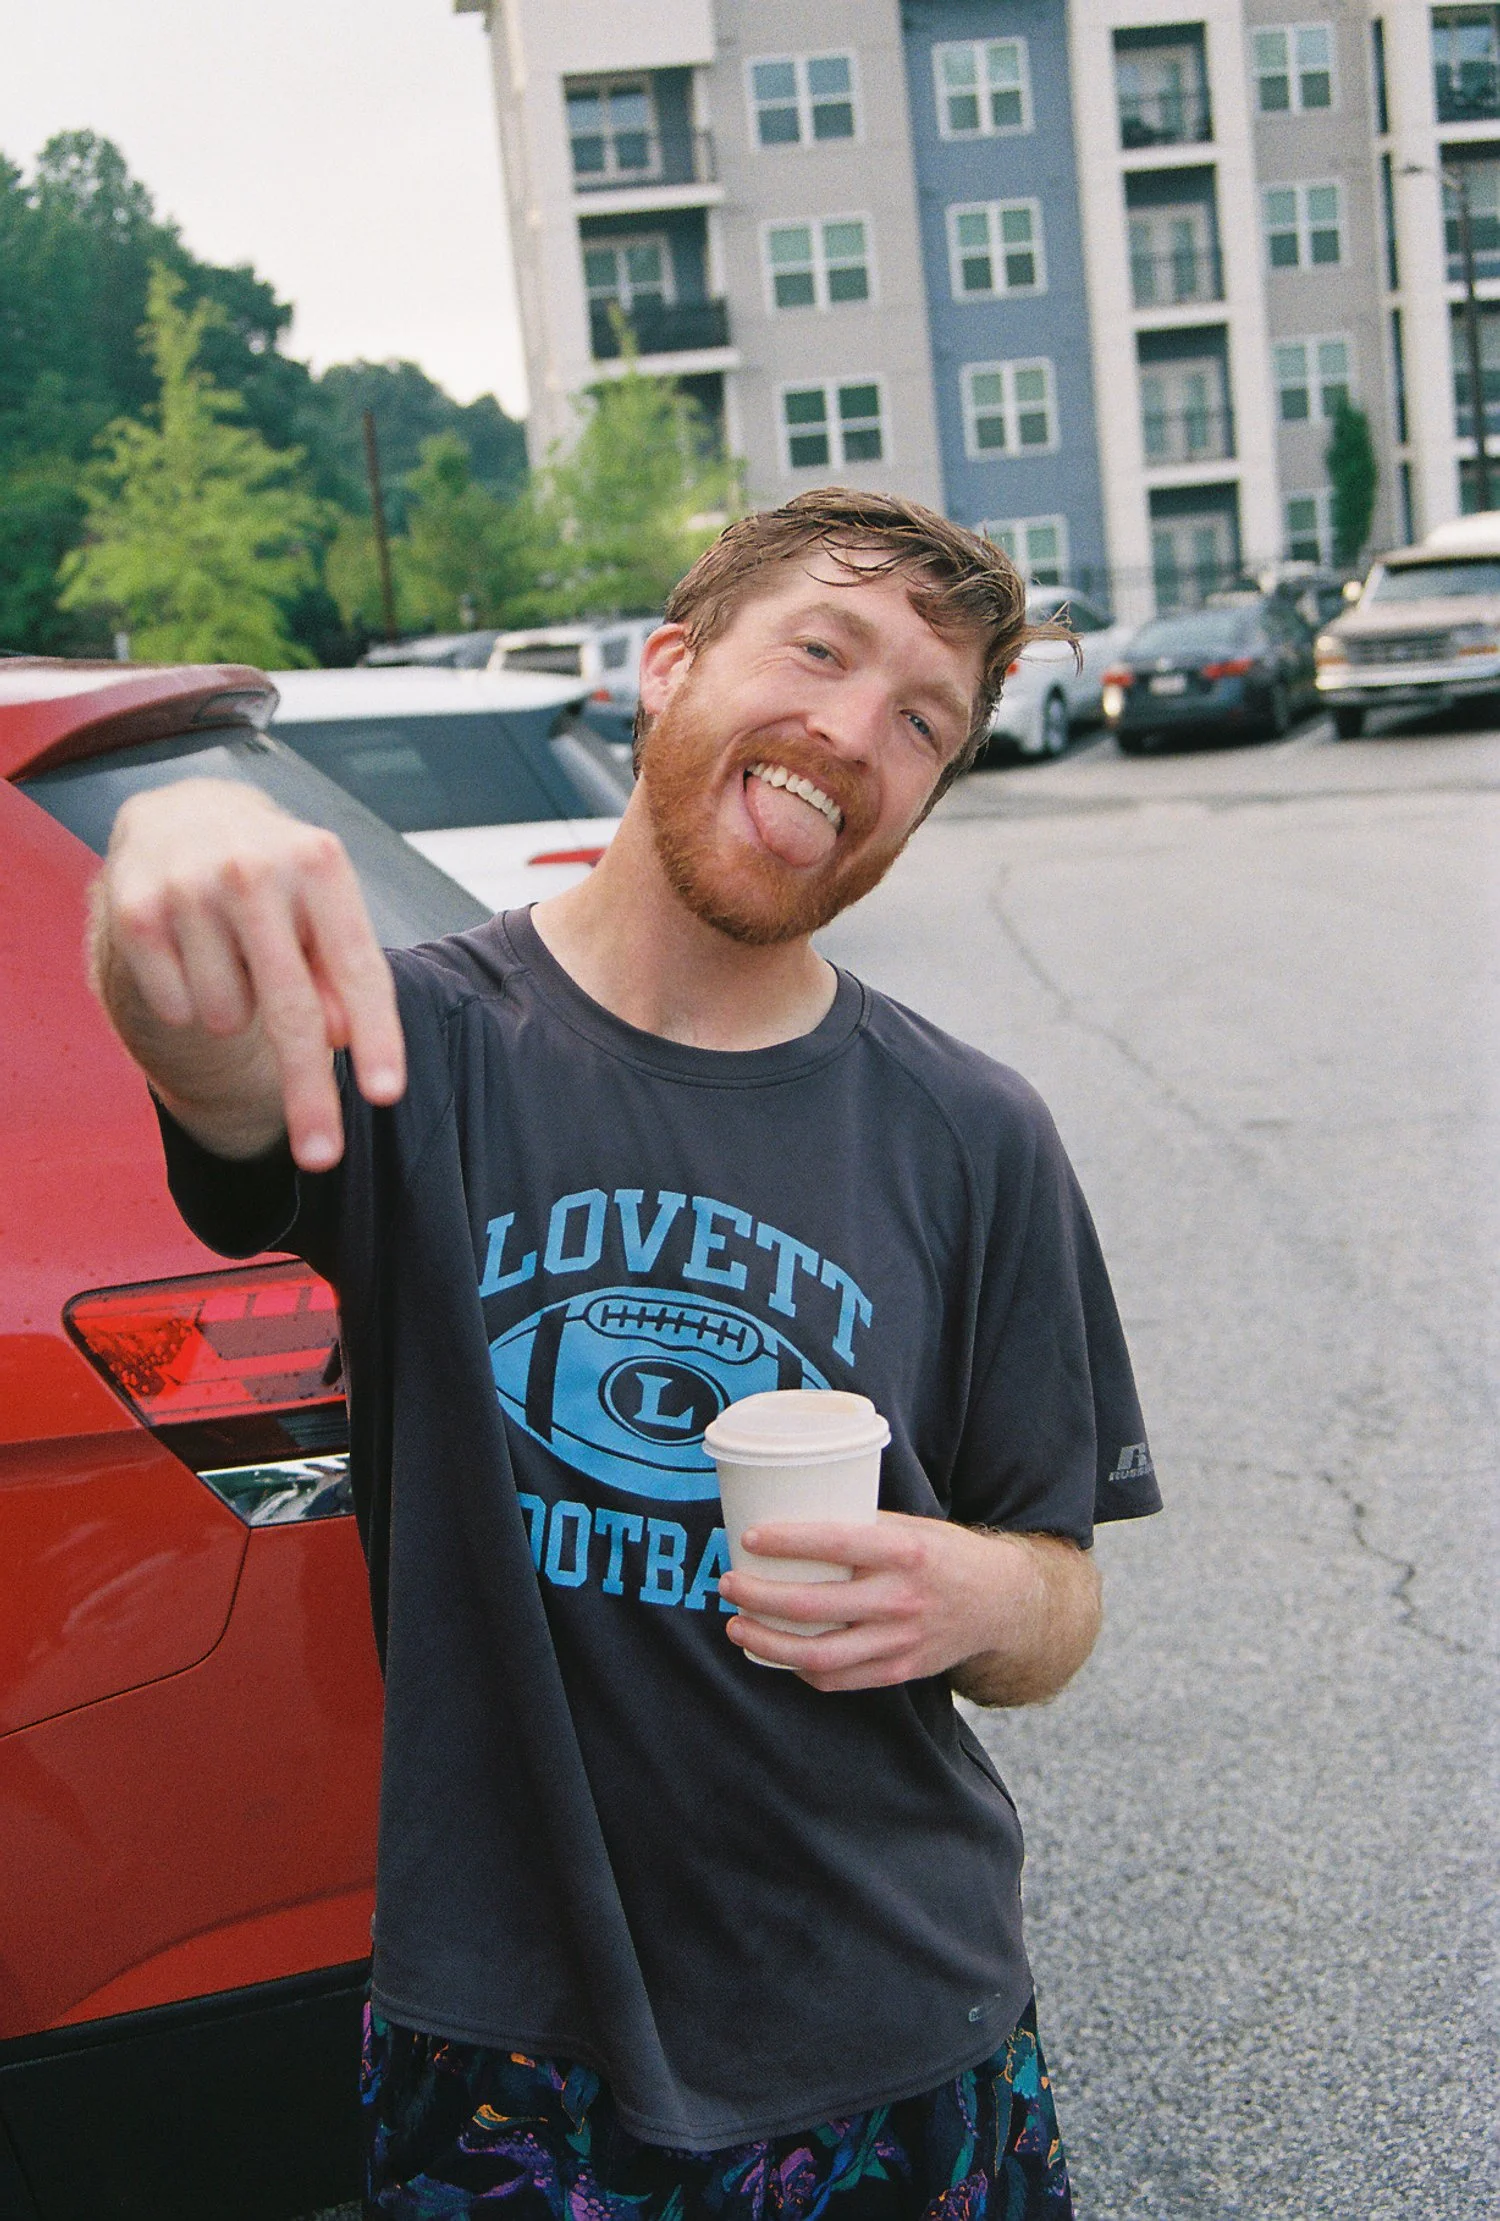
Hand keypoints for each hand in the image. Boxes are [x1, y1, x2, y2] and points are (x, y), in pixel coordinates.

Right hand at [93, 778, 405, 1168]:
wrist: (183, 815)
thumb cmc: (278, 882)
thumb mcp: (324, 915)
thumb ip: (339, 976)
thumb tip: (336, 1034)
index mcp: (320, 864)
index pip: (356, 968)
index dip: (376, 1036)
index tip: (386, 1095)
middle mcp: (255, 869)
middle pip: (290, 1011)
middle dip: (307, 1093)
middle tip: (322, 1157)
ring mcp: (188, 888)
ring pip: (228, 1019)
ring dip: (238, 1012)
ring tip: (235, 959)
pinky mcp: (135, 911)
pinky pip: (177, 1011)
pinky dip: (190, 1002)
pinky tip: (192, 952)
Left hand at [717, 1511, 1074, 1694]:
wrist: (1001, 1603)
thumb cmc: (944, 1554)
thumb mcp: (911, 1526)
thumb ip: (861, 1528)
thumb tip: (794, 1517)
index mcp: (905, 1551)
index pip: (835, 1544)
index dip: (786, 1542)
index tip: (749, 1538)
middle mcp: (902, 1598)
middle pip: (813, 1605)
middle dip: (759, 1597)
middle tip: (730, 1584)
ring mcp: (900, 1640)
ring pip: (819, 1654)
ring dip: (768, 1642)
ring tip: (738, 1627)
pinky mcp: (900, 1670)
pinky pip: (839, 1679)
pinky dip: (802, 1669)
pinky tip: (780, 1653)